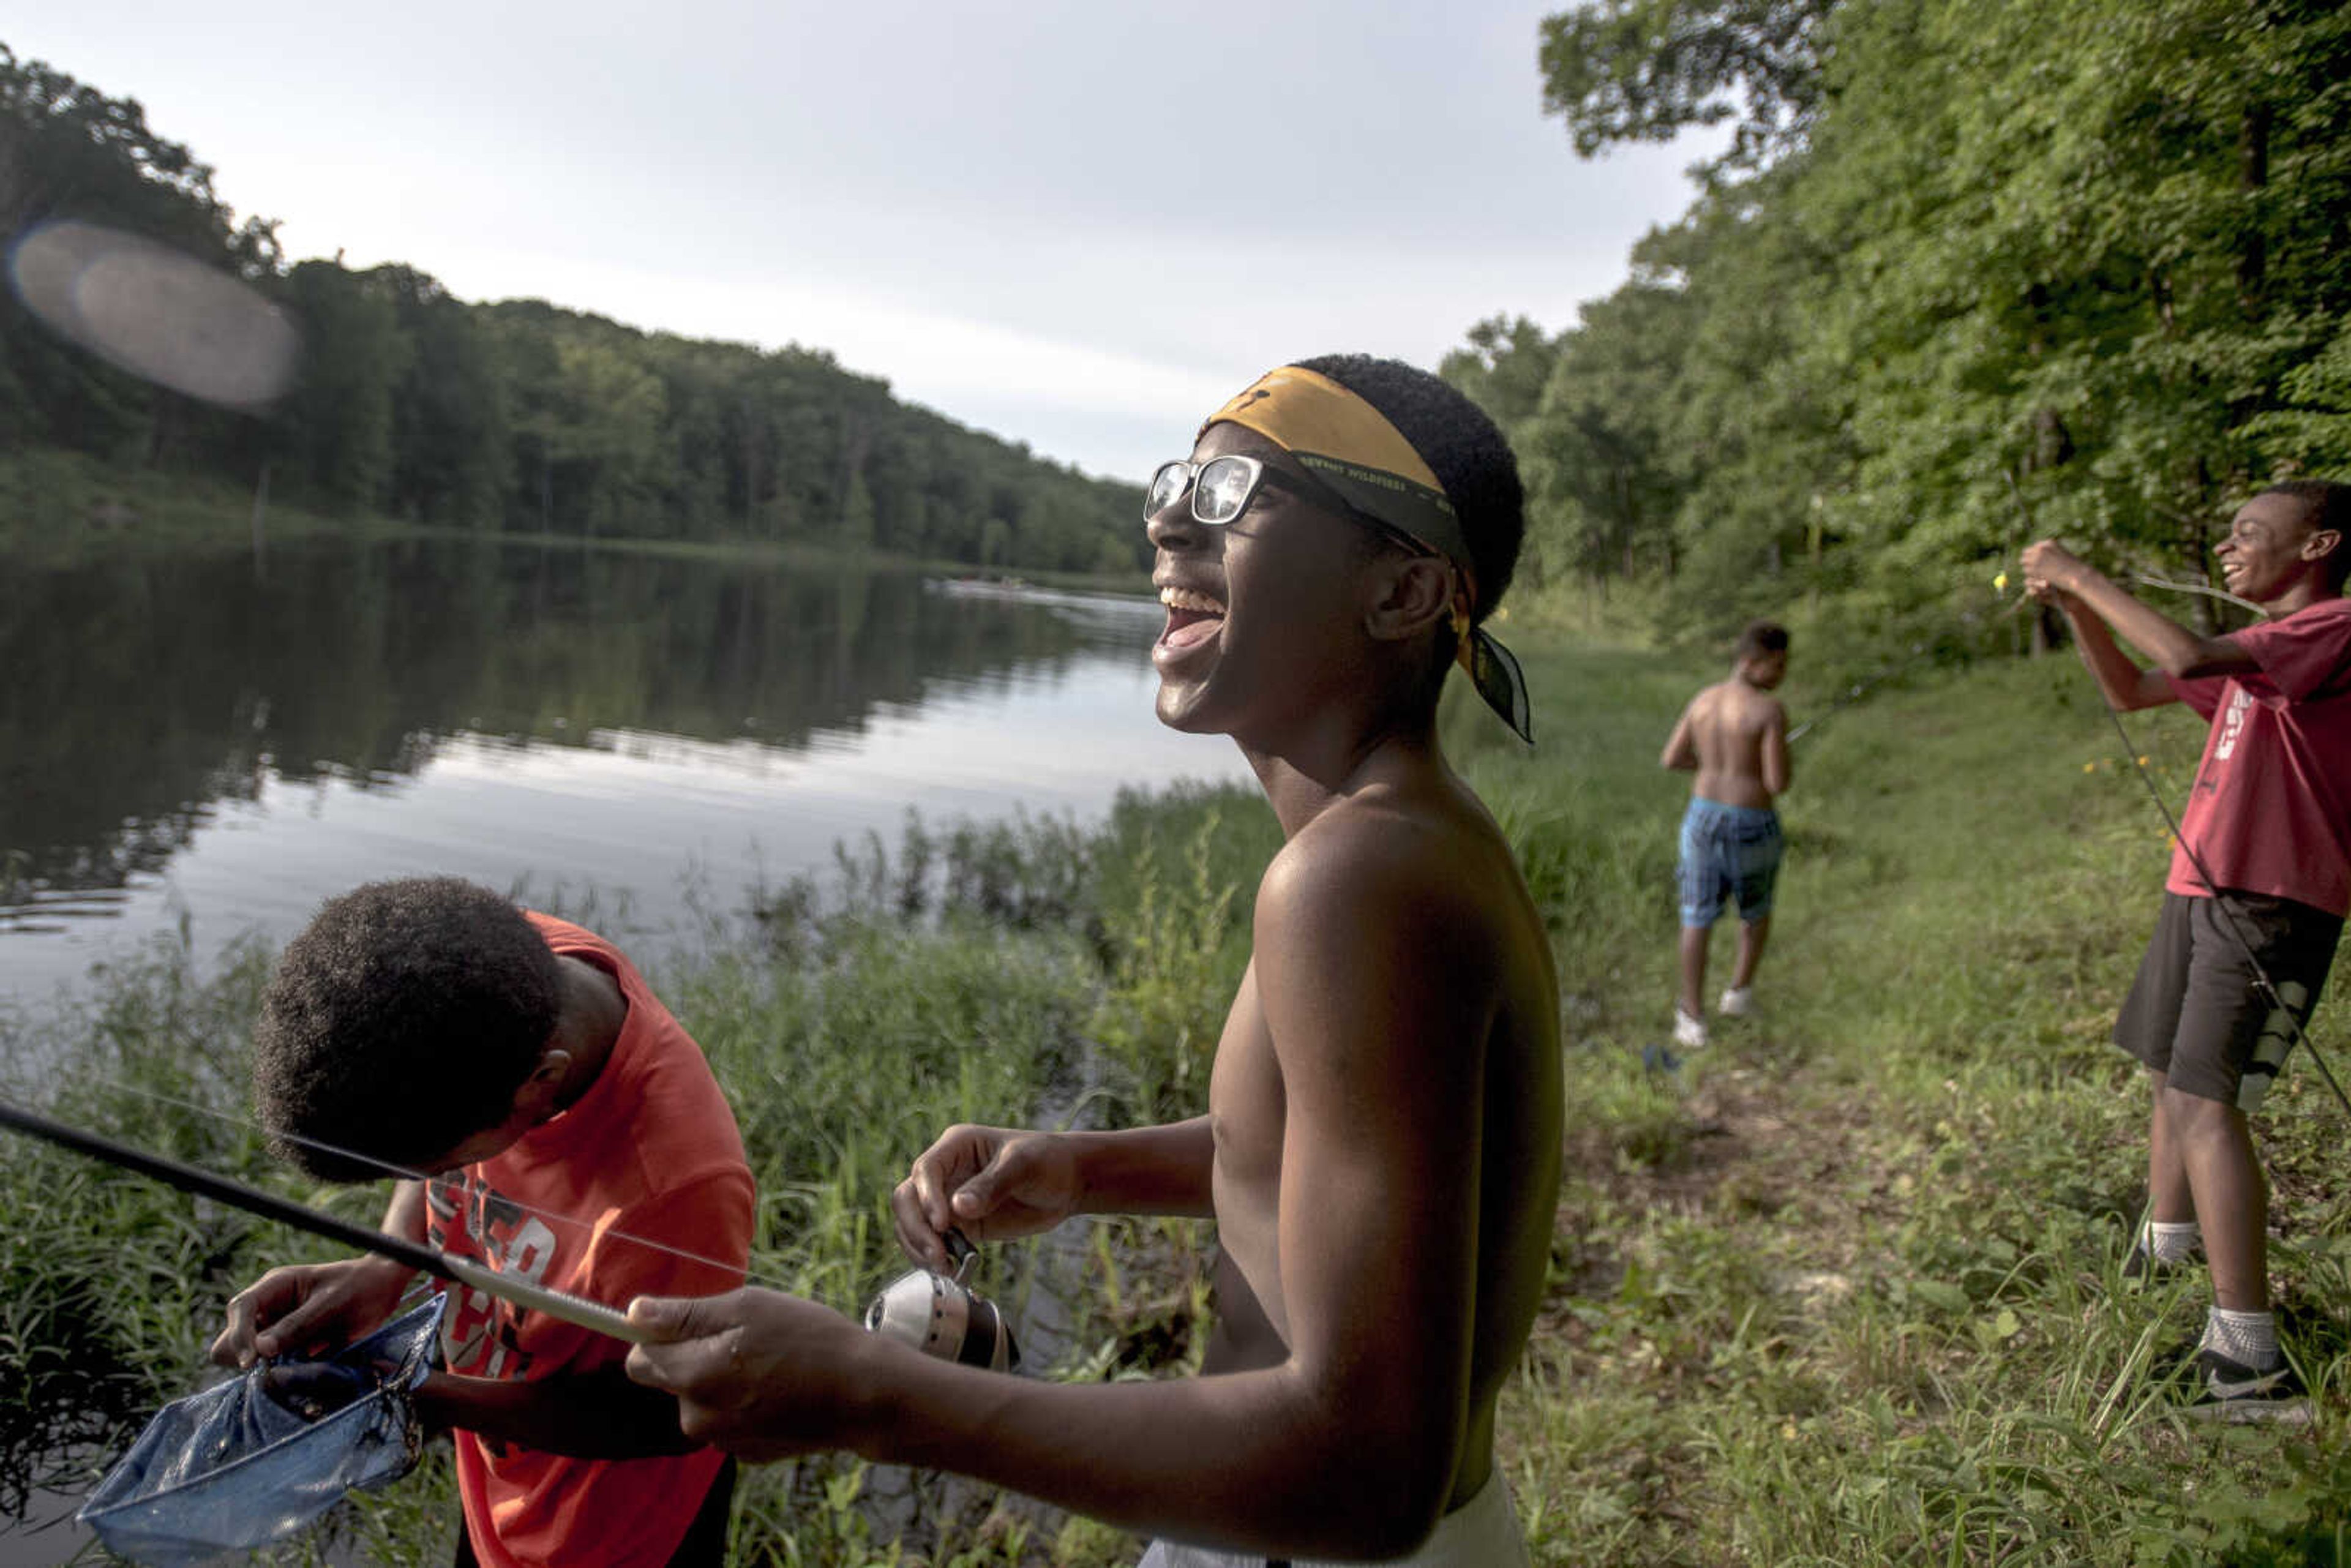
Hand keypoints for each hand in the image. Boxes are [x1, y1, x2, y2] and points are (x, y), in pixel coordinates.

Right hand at [211, 1256, 414, 1368]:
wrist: (384, 1289)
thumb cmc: (361, 1288)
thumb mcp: (333, 1304)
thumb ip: (298, 1325)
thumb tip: (260, 1350)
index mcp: (275, 1285)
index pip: (240, 1308)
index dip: (239, 1335)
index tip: (253, 1362)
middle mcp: (269, 1306)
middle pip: (232, 1336)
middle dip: (247, 1355)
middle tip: (276, 1366)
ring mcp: (275, 1327)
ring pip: (248, 1356)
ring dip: (265, 1367)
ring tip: (298, 1365)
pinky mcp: (287, 1346)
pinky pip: (271, 1366)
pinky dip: (281, 1373)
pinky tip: (305, 1369)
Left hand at [623, 1289, 873, 1460]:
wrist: (863, 1396)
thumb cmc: (809, 1340)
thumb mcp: (748, 1308)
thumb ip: (685, 1315)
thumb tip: (634, 1312)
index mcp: (693, 1376)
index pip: (639, 1359)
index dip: (659, 1336)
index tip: (690, 1321)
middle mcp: (698, 1417)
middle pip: (671, 1380)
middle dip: (695, 1358)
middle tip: (746, 1338)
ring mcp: (723, 1440)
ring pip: (702, 1400)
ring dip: (722, 1380)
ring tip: (771, 1363)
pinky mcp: (748, 1453)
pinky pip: (729, 1420)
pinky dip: (745, 1404)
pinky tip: (781, 1391)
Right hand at [890, 1124, 1081, 1268]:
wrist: (1067, 1183)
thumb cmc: (1048, 1161)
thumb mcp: (1025, 1166)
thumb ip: (993, 1185)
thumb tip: (958, 1207)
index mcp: (957, 1146)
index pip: (926, 1170)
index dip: (927, 1198)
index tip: (942, 1224)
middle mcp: (946, 1172)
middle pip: (907, 1198)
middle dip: (916, 1228)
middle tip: (938, 1256)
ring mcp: (949, 1200)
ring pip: (912, 1223)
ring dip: (919, 1247)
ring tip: (944, 1269)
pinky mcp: (960, 1225)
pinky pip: (933, 1242)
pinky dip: (934, 1258)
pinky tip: (951, 1270)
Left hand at [2019, 539, 2086, 601]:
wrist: (2077, 575)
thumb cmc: (2074, 568)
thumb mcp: (2063, 557)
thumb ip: (2052, 555)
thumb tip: (2040, 557)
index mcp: (2049, 543)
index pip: (2034, 548)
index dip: (2036, 556)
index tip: (2041, 564)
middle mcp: (2041, 548)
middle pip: (2026, 553)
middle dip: (2030, 561)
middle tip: (2036, 570)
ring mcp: (2037, 557)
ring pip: (2024, 562)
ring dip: (2029, 568)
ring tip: (2040, 575)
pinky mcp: (2035, 568)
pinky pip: (2026, 570)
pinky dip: (2031, 575)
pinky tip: (2041, 578)